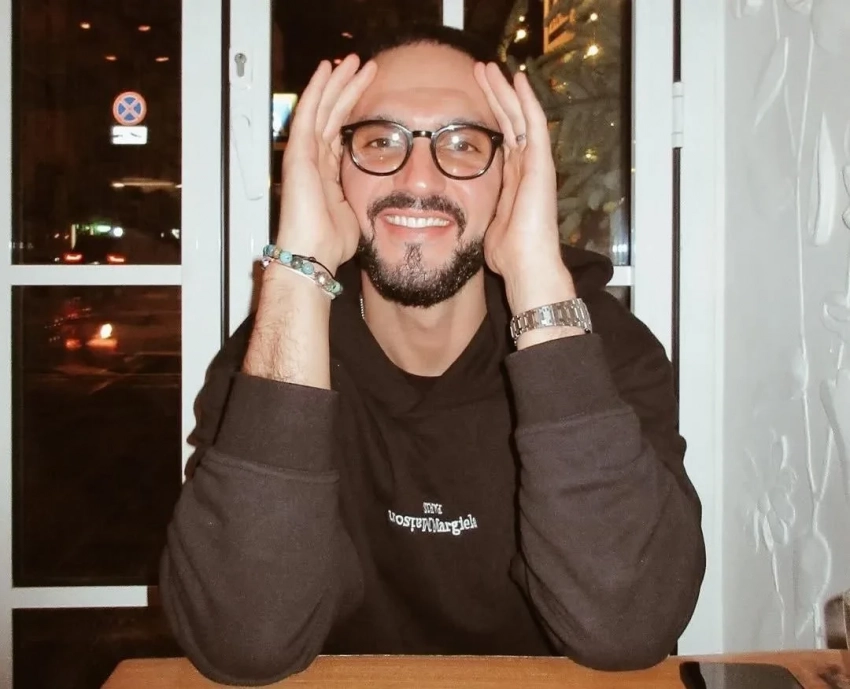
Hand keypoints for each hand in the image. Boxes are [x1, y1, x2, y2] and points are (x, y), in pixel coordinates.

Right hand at [275, 55, 376, 272]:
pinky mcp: (298, 153)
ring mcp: (305, 155)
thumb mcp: (357, 211)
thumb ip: (364, 195)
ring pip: (321, 108)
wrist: (313, 254)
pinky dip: (317, 90)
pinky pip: (307, 114)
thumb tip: (384, 194)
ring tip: (351, 61)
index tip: (370, 94)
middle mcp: (315, 160)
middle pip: (332, 115)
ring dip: (336, 83)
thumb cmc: (330, 243)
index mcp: (327, 174)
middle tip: (364, 67)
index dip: (353, 111)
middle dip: (348, 89)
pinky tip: (326, 71)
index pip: (340, 132)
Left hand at [473, 63, 574, 310]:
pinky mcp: (541, 165)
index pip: (501, 138)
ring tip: (491, 67)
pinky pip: (534, 125)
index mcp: (513, 180)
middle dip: (495, 95)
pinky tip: (517, 80)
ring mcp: (536, 164)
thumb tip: (457, 215)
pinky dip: (526, 101)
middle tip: (480, 70)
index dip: (489, 116)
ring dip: (505, 91)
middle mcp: (526, 168)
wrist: (528, 266)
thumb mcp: (486, 225)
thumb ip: (479, 212)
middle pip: (509, 122)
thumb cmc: (509, 255)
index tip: (472, 97)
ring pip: (520, 117)